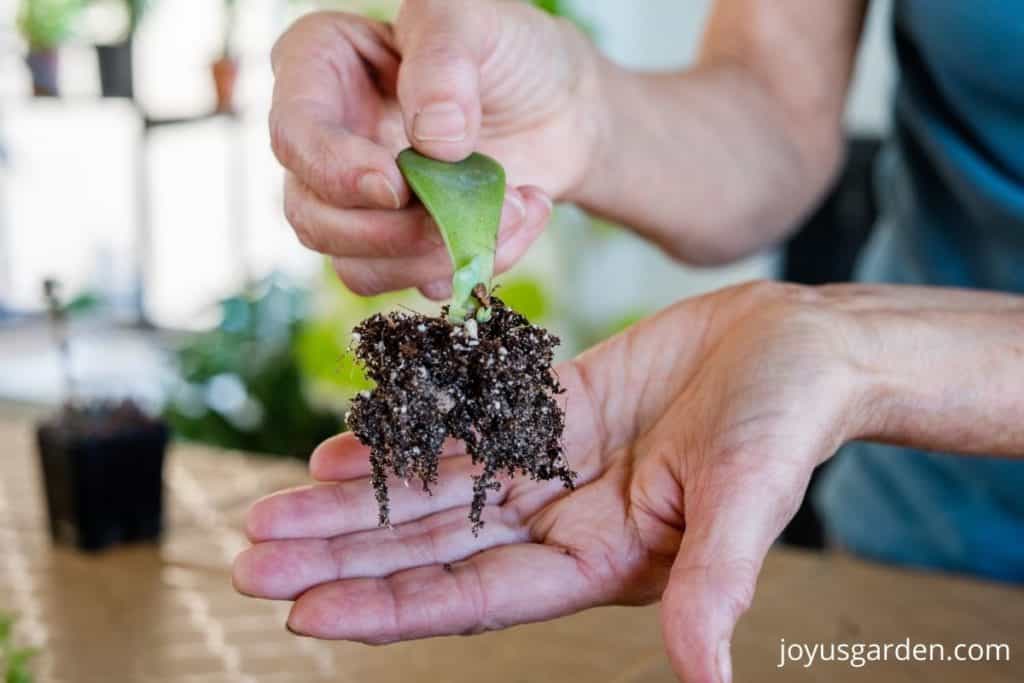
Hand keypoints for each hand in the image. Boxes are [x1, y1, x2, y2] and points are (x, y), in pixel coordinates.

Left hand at [233, 282, 874, 681]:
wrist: (802, 346)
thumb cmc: (787, 421)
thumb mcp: (746, 497)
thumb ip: (713, 581)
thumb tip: (708, 678)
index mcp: (600, 559)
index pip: (474, 596)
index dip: (390, 606)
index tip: (306, 613)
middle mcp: (563, 521)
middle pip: (432, 548)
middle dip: (343, 555)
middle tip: (250, 560)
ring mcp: (552, 465)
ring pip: (435, 490)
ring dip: (356, 499)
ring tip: (274, 508)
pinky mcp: (552, 408)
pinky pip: (464, 427)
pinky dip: (404, 438)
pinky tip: (341, 446)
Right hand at [271, 1, 603, 298]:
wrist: (558, 105)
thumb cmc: (505, 48)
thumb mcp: (475, 20)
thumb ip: (445, 61)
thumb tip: (433, 140)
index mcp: (319, 68)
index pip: (294, 135)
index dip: (337, 172)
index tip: (396, 185)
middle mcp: (325, 142)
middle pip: (313, 217)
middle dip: (392, 233)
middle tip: (460, 216)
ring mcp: (359, 201)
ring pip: (356, 266)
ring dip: (436, 257)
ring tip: (513, 212)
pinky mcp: (400, 243)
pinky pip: (411, 280)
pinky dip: (467, 268)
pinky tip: (516, 226)